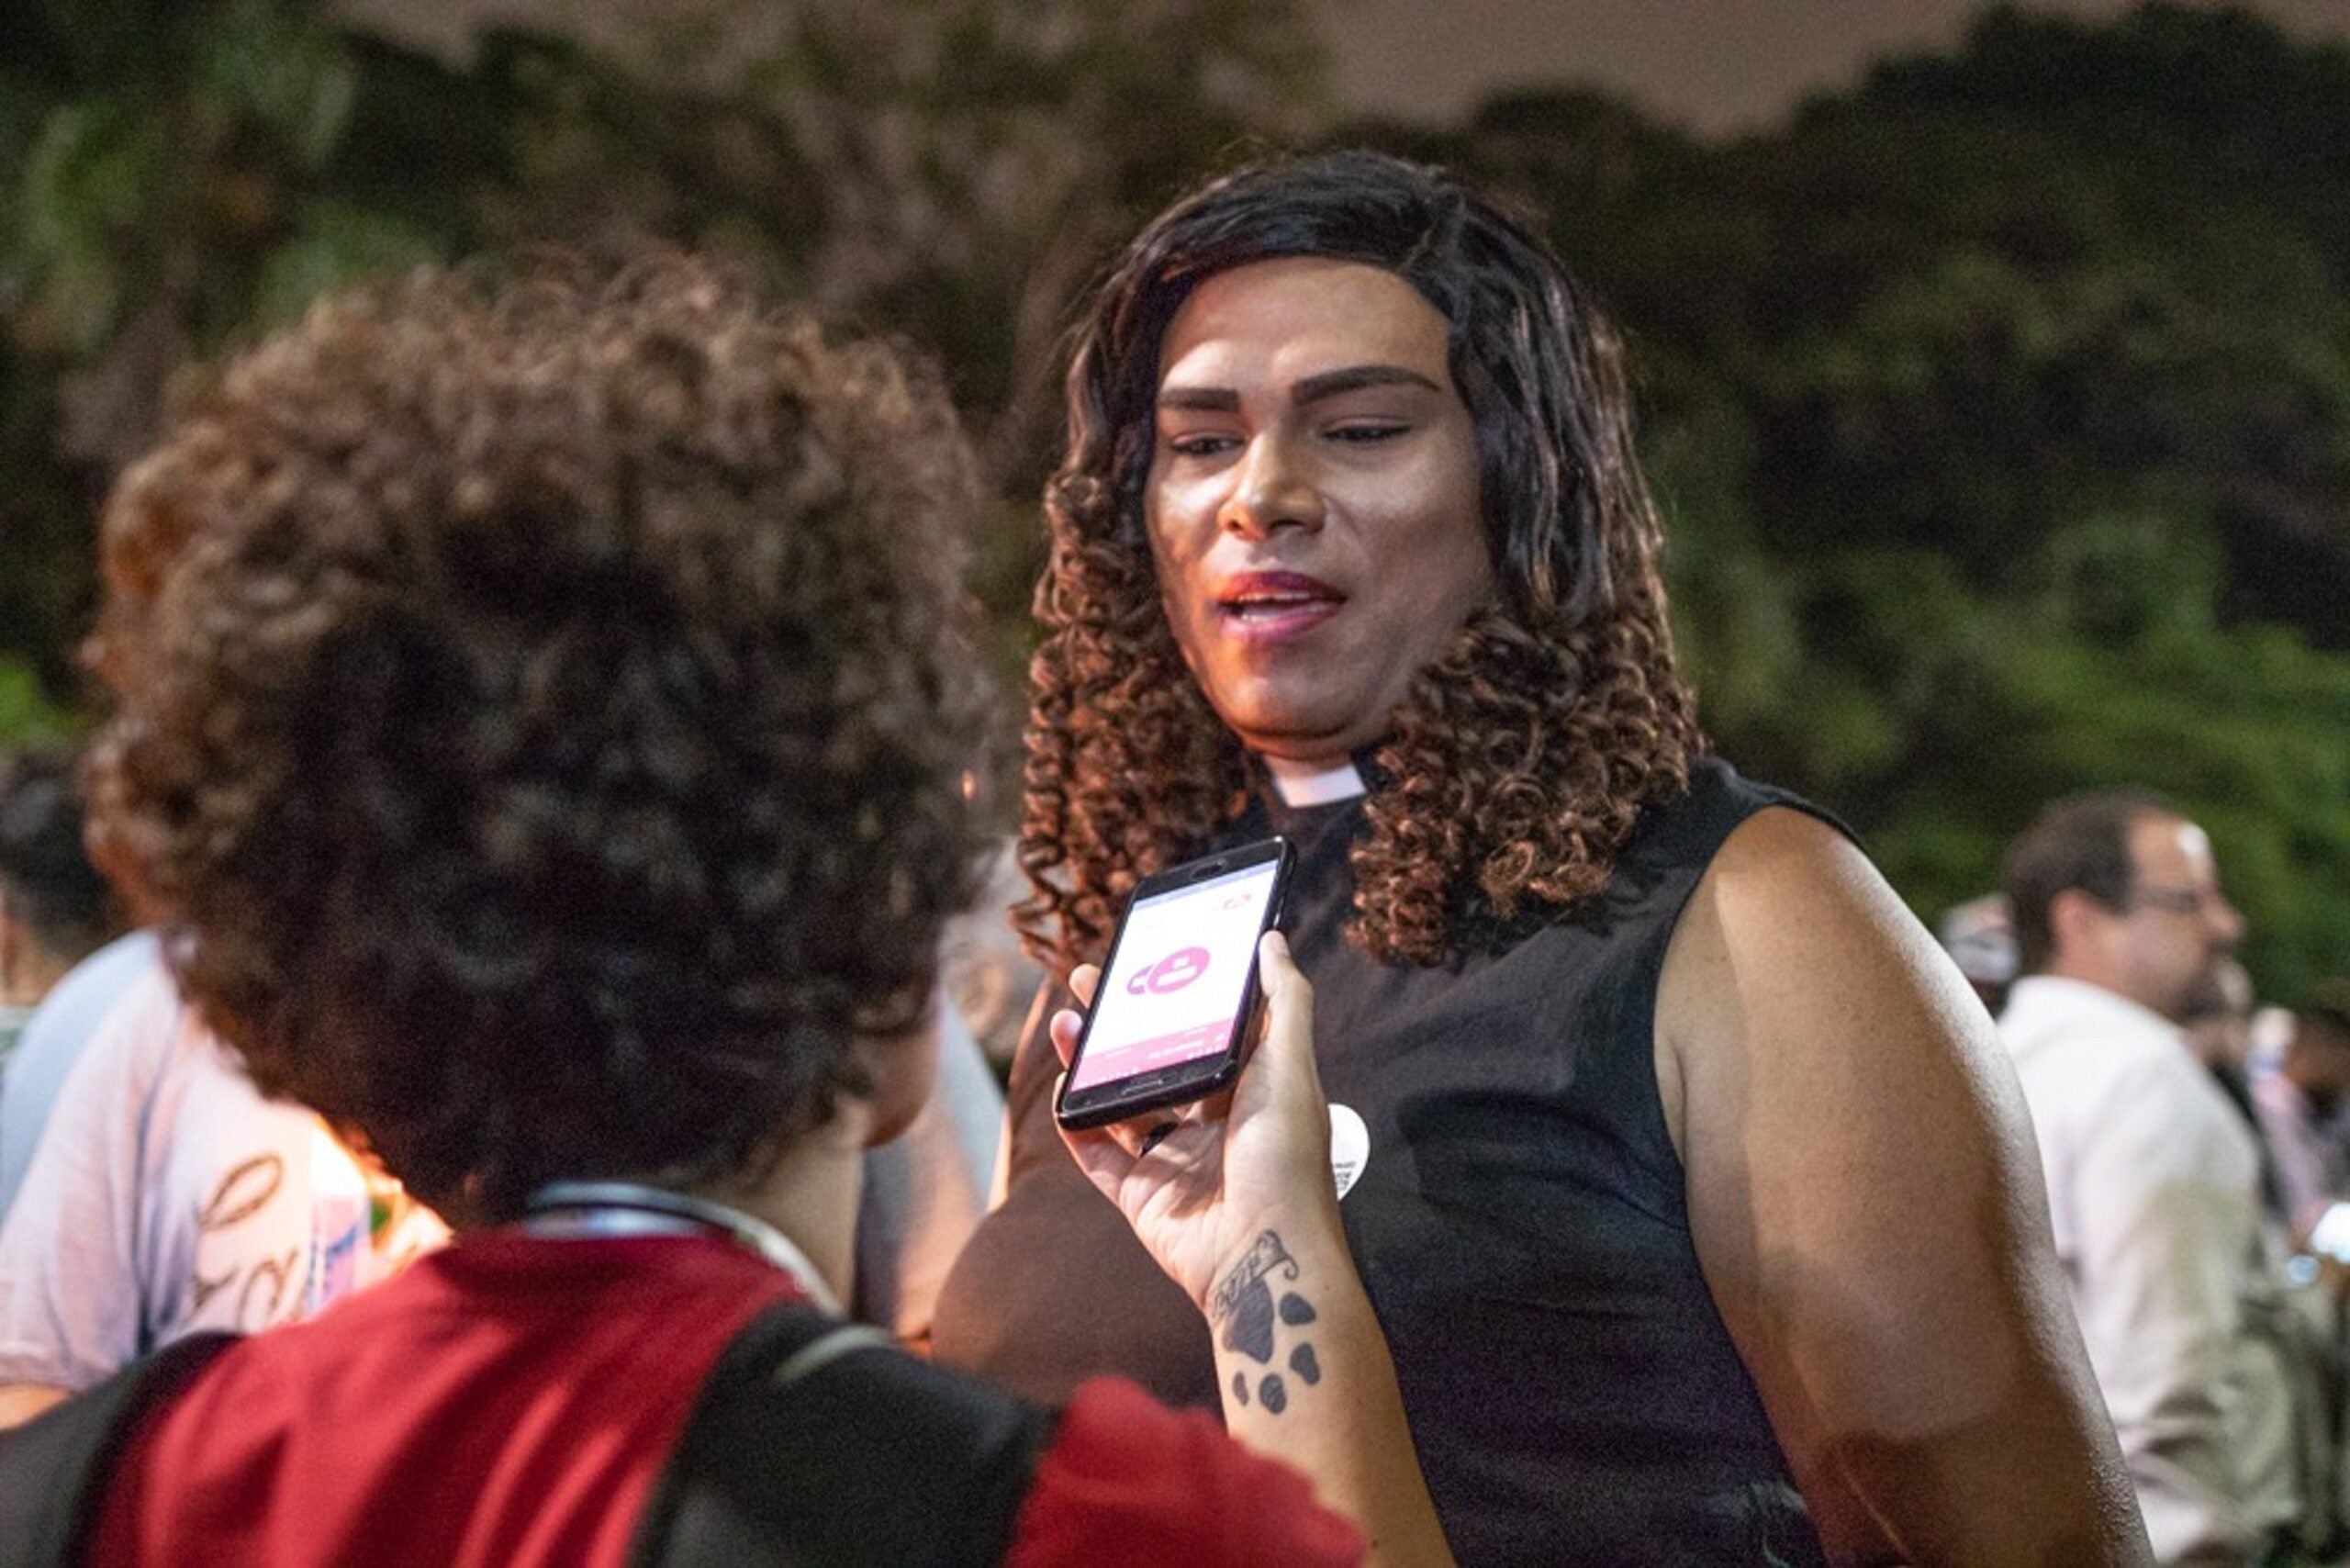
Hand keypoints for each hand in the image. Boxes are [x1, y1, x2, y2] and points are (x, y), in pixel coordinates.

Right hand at [1053, 931, 1339, 1311]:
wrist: (1267, 1253)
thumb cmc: (1287, 1156)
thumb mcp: (1292, 1065)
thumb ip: (1284, 1001)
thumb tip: (1273, 940)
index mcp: (1248, 1090)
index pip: (1204, 1029)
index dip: (1174, 992)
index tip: (1145, 956)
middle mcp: (1210, 1123)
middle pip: (1153, 1059)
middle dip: (1119, 1020)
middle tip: (1085, 978)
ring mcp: (1172, 1161)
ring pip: (1118, 1101)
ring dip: (1088, 1060)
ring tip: (1064, 1021)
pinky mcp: (1140, 1196)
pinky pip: (1097, 1152)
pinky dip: (1074, 1121)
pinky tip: (1061, 1084)